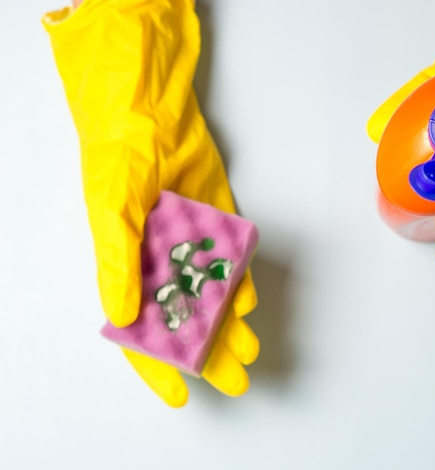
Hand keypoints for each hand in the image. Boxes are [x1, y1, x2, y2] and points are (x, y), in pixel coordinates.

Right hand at [43, 0, 258, 405]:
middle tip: (236, 379)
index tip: (180, 396)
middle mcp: (160, 260)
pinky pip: (230, 257)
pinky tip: (248, 300)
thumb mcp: (110, 212)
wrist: (150, 109)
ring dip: (230, 323)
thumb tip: (121, 315)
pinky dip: (240, 278)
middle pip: (185, 319)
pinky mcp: (215, 219)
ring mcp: (191, 241)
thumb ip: (117, 263)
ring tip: (249, 349)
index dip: (157, 364)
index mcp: (128, 267)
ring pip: (212, 294)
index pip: (140, 330)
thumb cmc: (118, 159)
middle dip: (209, 351)